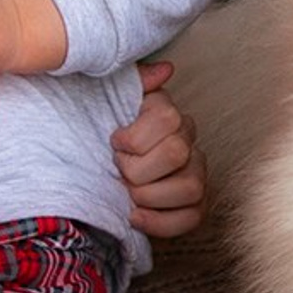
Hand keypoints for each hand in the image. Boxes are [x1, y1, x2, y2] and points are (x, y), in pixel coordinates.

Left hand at [113, 58, 208, 238]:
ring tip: (128, 194)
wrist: (96, 174)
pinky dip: (160, 222)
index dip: (135, 137)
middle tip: (120, 171)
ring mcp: (197, 176)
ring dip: (149, 196)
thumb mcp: (106, 102)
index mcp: (168, 116)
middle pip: (177, 153)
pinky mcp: (195, 207)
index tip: (115, 142)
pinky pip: (191, 218)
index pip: (168, 119)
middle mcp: (189, 144)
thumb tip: (165, 70)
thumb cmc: (99, 138)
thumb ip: (134, 82)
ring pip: (191, 187)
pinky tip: (135, 216)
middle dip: (139, 169)